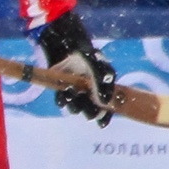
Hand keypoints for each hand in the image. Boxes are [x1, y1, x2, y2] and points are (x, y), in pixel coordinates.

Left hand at [35, 11, 117, 126]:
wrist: (67, 46)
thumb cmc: (86, 56)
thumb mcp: (98, 66)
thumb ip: (102, 82)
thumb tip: (104, 102)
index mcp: (102, 89)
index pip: (106, 109)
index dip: (104, 117)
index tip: (100, 121)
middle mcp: (90, 94)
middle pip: (91, 111)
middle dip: (90, 112)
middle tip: (88, 108)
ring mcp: (76, 93)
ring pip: (76, 108)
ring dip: (75, 106)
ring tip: (73, 95)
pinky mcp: (62, 90)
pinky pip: (62, 101)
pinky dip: (63, 100)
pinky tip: (63, 96)